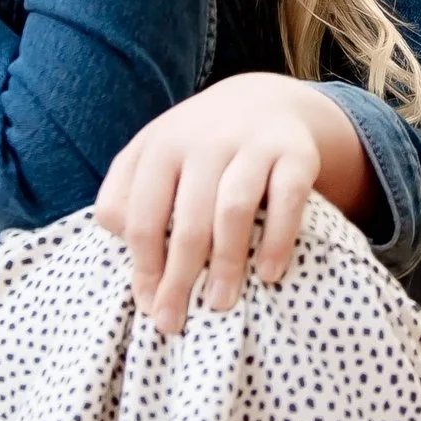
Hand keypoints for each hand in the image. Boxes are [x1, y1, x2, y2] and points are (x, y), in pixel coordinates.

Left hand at [93, 73, 372, 333]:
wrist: (262, 100)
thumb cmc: (197, 147)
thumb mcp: (154, 156)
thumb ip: (127, 195)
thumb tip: (125, 249)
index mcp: (160, 146)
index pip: (140, 215)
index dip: (142, 266)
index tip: (149, 305)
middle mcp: (203, 142)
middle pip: (186, 220)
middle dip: (178, 277)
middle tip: (175, 321)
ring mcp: (251, 145)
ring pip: (233, 209)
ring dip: (226, 263)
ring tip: (219, 303)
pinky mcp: (294, 153)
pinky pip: (287, 200)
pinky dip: (278, 240)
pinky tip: (268, 274)